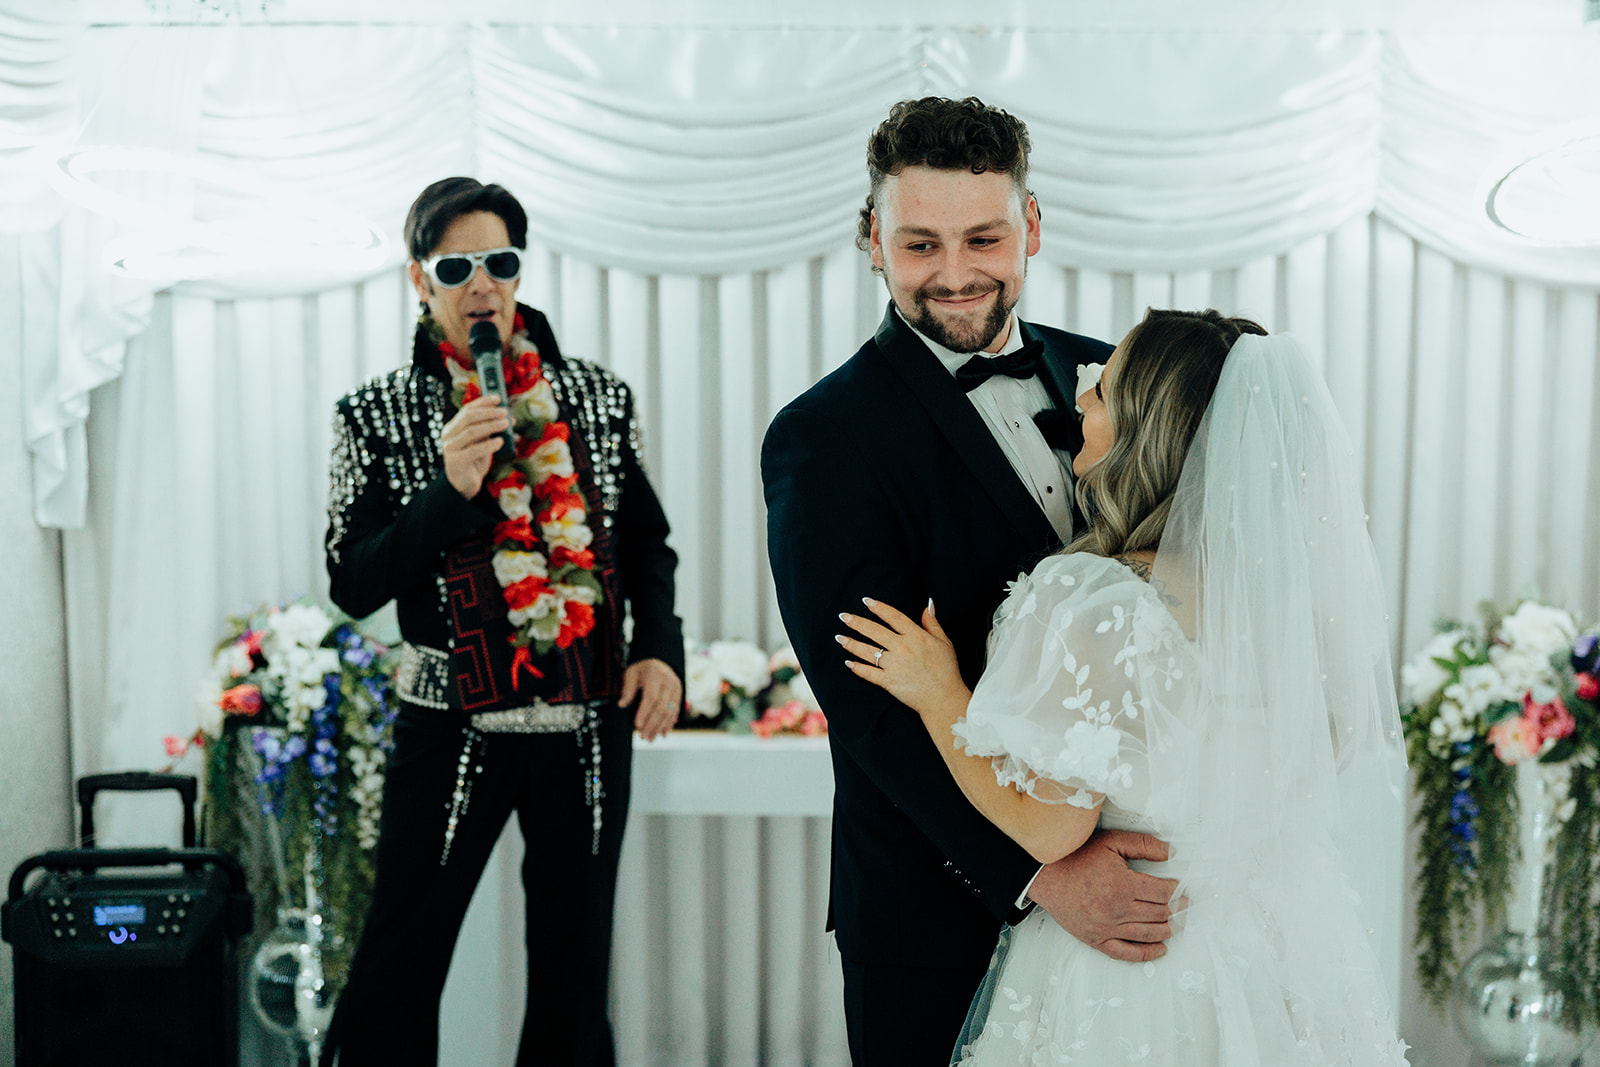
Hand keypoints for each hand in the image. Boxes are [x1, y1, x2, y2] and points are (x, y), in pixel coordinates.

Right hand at [440, 396, 510, 498]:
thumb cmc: (474, 461)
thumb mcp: (481, 442)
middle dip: (489, 412)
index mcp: (453, 428)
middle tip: (505, 412)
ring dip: (491, 425)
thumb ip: (488, 430)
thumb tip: (508, 418)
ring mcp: (450, 448)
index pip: (467, 410)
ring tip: (506, 424)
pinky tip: (500, 442)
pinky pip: (474, 450)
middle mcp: (448, 435)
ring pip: (472, 431)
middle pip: (468, 417)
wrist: (464, 485)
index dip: (483, 402)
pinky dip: (489, 444)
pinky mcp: (456, 461)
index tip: (498, 398)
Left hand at [621, 658, 680, 740]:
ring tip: (651, 738)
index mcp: (655, 674)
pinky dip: (669, 723)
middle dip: (652, 724)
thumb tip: (621, 704)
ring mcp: (676, 688)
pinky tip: (663, 733)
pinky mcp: (680, 694)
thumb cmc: (643, 669)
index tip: (637, 725)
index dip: (644, 712)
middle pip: (661, 707)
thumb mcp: (632, 673)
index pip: (651, 697)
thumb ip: (627, 688)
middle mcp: (668, 681)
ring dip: (660, 727)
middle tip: (644, 737)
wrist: (660, 662)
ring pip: (669, 711)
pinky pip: (676, 711)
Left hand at [837, 597, 966, 717]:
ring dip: (851, 644)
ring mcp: (894, 665)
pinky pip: (869, 673)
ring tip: (839, 638)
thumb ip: (932, 622)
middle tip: (843, 616)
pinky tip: (848, 663)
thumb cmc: (946, 669)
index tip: (865, 601)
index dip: (879, 607)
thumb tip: (928, 604)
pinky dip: (857, 668)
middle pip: (874, 631)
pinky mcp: (889, 681)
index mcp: (916, 636)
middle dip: (857, 622)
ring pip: (868, 651)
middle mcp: (902, 648)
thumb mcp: (943, 642)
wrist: (943, 698)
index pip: (893, 616)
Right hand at [1027, 829, 1180, 962]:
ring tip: (1174, 923)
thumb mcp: (1111, 842)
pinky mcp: (1097, 940)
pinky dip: (1146, 954)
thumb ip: (1142, 844)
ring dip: (1167, 929)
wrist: (1045, 876)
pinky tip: (1160, 949)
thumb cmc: (1076, 857)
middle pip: (1159, 914)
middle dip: (1175, 909)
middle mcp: (1117, 910)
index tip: (1178, 887)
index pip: (1163, 893)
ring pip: (1148, 934)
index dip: (1175, 890)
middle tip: (1183, 905)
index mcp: (1123, 885)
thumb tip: (1169, 853)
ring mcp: (1107, 928)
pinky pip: (1126, 953)